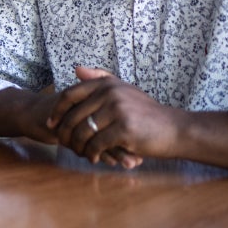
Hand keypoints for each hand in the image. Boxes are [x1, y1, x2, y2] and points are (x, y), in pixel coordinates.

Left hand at [49, 66, 182, 167]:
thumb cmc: (147, 112)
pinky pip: (97, 144)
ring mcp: (117, 111)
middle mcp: (110, 94)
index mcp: (107, 84)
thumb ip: (100, 78)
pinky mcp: (124, 129)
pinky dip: (91, 153)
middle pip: (73, 115)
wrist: (176, 129)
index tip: (51, 123)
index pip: (70, 94)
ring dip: (77, 146)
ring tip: (79, 153)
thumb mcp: (125, 89)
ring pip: (83, 131)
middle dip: (64, 133)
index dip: (57, 110)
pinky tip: (93, 158)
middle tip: (63, 145)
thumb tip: (76, 69)